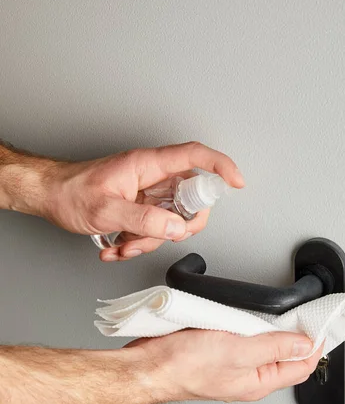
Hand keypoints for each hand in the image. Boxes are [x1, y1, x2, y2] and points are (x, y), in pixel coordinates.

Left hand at [45, 142, 244, 260]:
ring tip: (124, 245)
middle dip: (178, 225)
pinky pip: (153, 228)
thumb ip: (144, 220)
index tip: (236, 182)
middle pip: (189, 197)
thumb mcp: (106, 210)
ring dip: (151, 240)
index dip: (220, 166)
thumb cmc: (71, 192)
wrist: (49, 196)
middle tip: (163, 236)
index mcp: (147, 165)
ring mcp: (147, 194)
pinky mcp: (139, 208)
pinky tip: (117, 246)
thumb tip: (176, 227)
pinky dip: (138, 243)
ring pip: (171, 219)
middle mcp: (151, 177)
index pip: (194, 157)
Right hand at [123, 330, 321, 403]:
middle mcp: (248, 377)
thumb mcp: (238, 351)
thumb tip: (304, 344)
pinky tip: (250, 317)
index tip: (321, 324)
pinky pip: (244, 340)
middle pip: (285, 357)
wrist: (149, 366)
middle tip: (303, 315)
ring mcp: (233, 366)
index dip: (315, 345)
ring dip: (273, 330)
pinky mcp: (218, 353)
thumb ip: (274, 346)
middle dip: (297, 336)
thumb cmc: (184, 366)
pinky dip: (252, 327)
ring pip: (264, 347)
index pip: (302, 366)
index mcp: (259, 383)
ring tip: (281, 315)